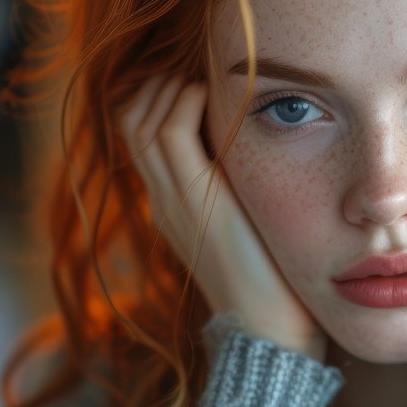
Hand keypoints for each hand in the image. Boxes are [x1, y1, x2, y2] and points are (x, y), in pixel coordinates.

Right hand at [117, 73, 327, 362]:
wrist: (268, 335)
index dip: (159, 97)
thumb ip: (245, 195)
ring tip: (207, 78)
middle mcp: (163, 200)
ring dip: (171, 86)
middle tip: (199, 72)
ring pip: (141, 119)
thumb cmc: (275, 289)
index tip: (197, 81)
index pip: (140, 134)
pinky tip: (216, 94)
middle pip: (130, 118)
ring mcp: (173, 199)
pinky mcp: (196, 199)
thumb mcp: (252, 229)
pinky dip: (186, 99)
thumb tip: (268, 159)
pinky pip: (171, 130)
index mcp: (173, 206)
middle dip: (159, 83)